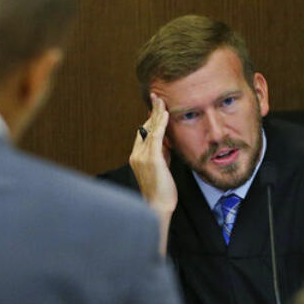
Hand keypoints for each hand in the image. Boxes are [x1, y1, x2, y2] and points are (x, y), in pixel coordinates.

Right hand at [130, 95, 176, 253]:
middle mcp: (137, 155)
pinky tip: (164, 114)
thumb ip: (161, 154)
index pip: (144, 133)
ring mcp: (143, 157)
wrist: (158, 206)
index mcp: (136, 157)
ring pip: (150, 130)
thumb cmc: (162, 190)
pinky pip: (156, 137)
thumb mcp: (161, 168)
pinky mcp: (152, 159)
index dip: (150, 119)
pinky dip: (160, 124)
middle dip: (152, 111)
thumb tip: (167, 142)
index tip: (156, 107)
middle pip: (145, 128)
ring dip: (156, 113)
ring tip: (161, 100)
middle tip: (157, 97)